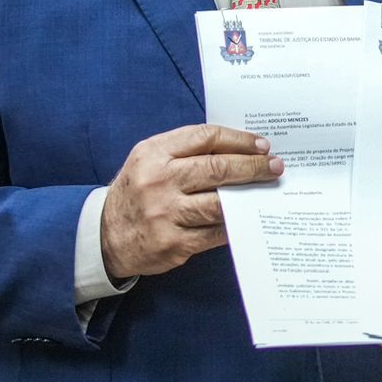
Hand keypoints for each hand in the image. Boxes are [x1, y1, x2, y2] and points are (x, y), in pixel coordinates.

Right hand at [100, 124, 282, 277]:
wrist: (105, 235)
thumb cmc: (138, 192)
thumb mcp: (150, 160)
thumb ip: (186, 151)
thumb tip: (240, 150)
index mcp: (153, 153)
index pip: (205, 137)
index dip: (239, 140)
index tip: (262, 146)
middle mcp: (158, 181)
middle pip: (218, 168)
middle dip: (253, 167)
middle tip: (275, 167)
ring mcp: (165, 214)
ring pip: (221, 202)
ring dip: (251, 196)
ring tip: (269, 190)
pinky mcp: (174, 243)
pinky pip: (216, 232)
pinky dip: (236, 223)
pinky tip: (250, 217)